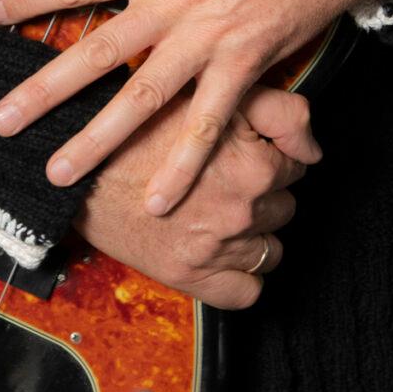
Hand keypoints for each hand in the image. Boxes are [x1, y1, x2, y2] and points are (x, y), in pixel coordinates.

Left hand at [0, 0, 392, 211]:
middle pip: (97, 53)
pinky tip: (158, 199)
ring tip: (58, 172)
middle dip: (45, 88)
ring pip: (143, 98)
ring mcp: (211, 41)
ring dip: (97, 137)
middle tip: (0, 121)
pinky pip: (209, 122)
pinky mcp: (248, 64)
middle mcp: (176, 5)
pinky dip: (184, 161)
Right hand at [75, 80, 320, 309]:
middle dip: (263, 195)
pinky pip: (247, 293)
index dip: (272, 157)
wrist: (78, 166)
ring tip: (219, 214)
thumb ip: (279, 112)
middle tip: (225, 181)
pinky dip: (241, 277)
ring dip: (253, 234)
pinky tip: (222, 253)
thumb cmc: (140, 125)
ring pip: (270, 250)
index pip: (296, 168)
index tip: (245, 156)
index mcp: (253, 165)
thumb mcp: (213, 98)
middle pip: (284, 208)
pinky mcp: (192, 278)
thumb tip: (314, 148)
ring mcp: (218, 249)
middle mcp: (242, 210)